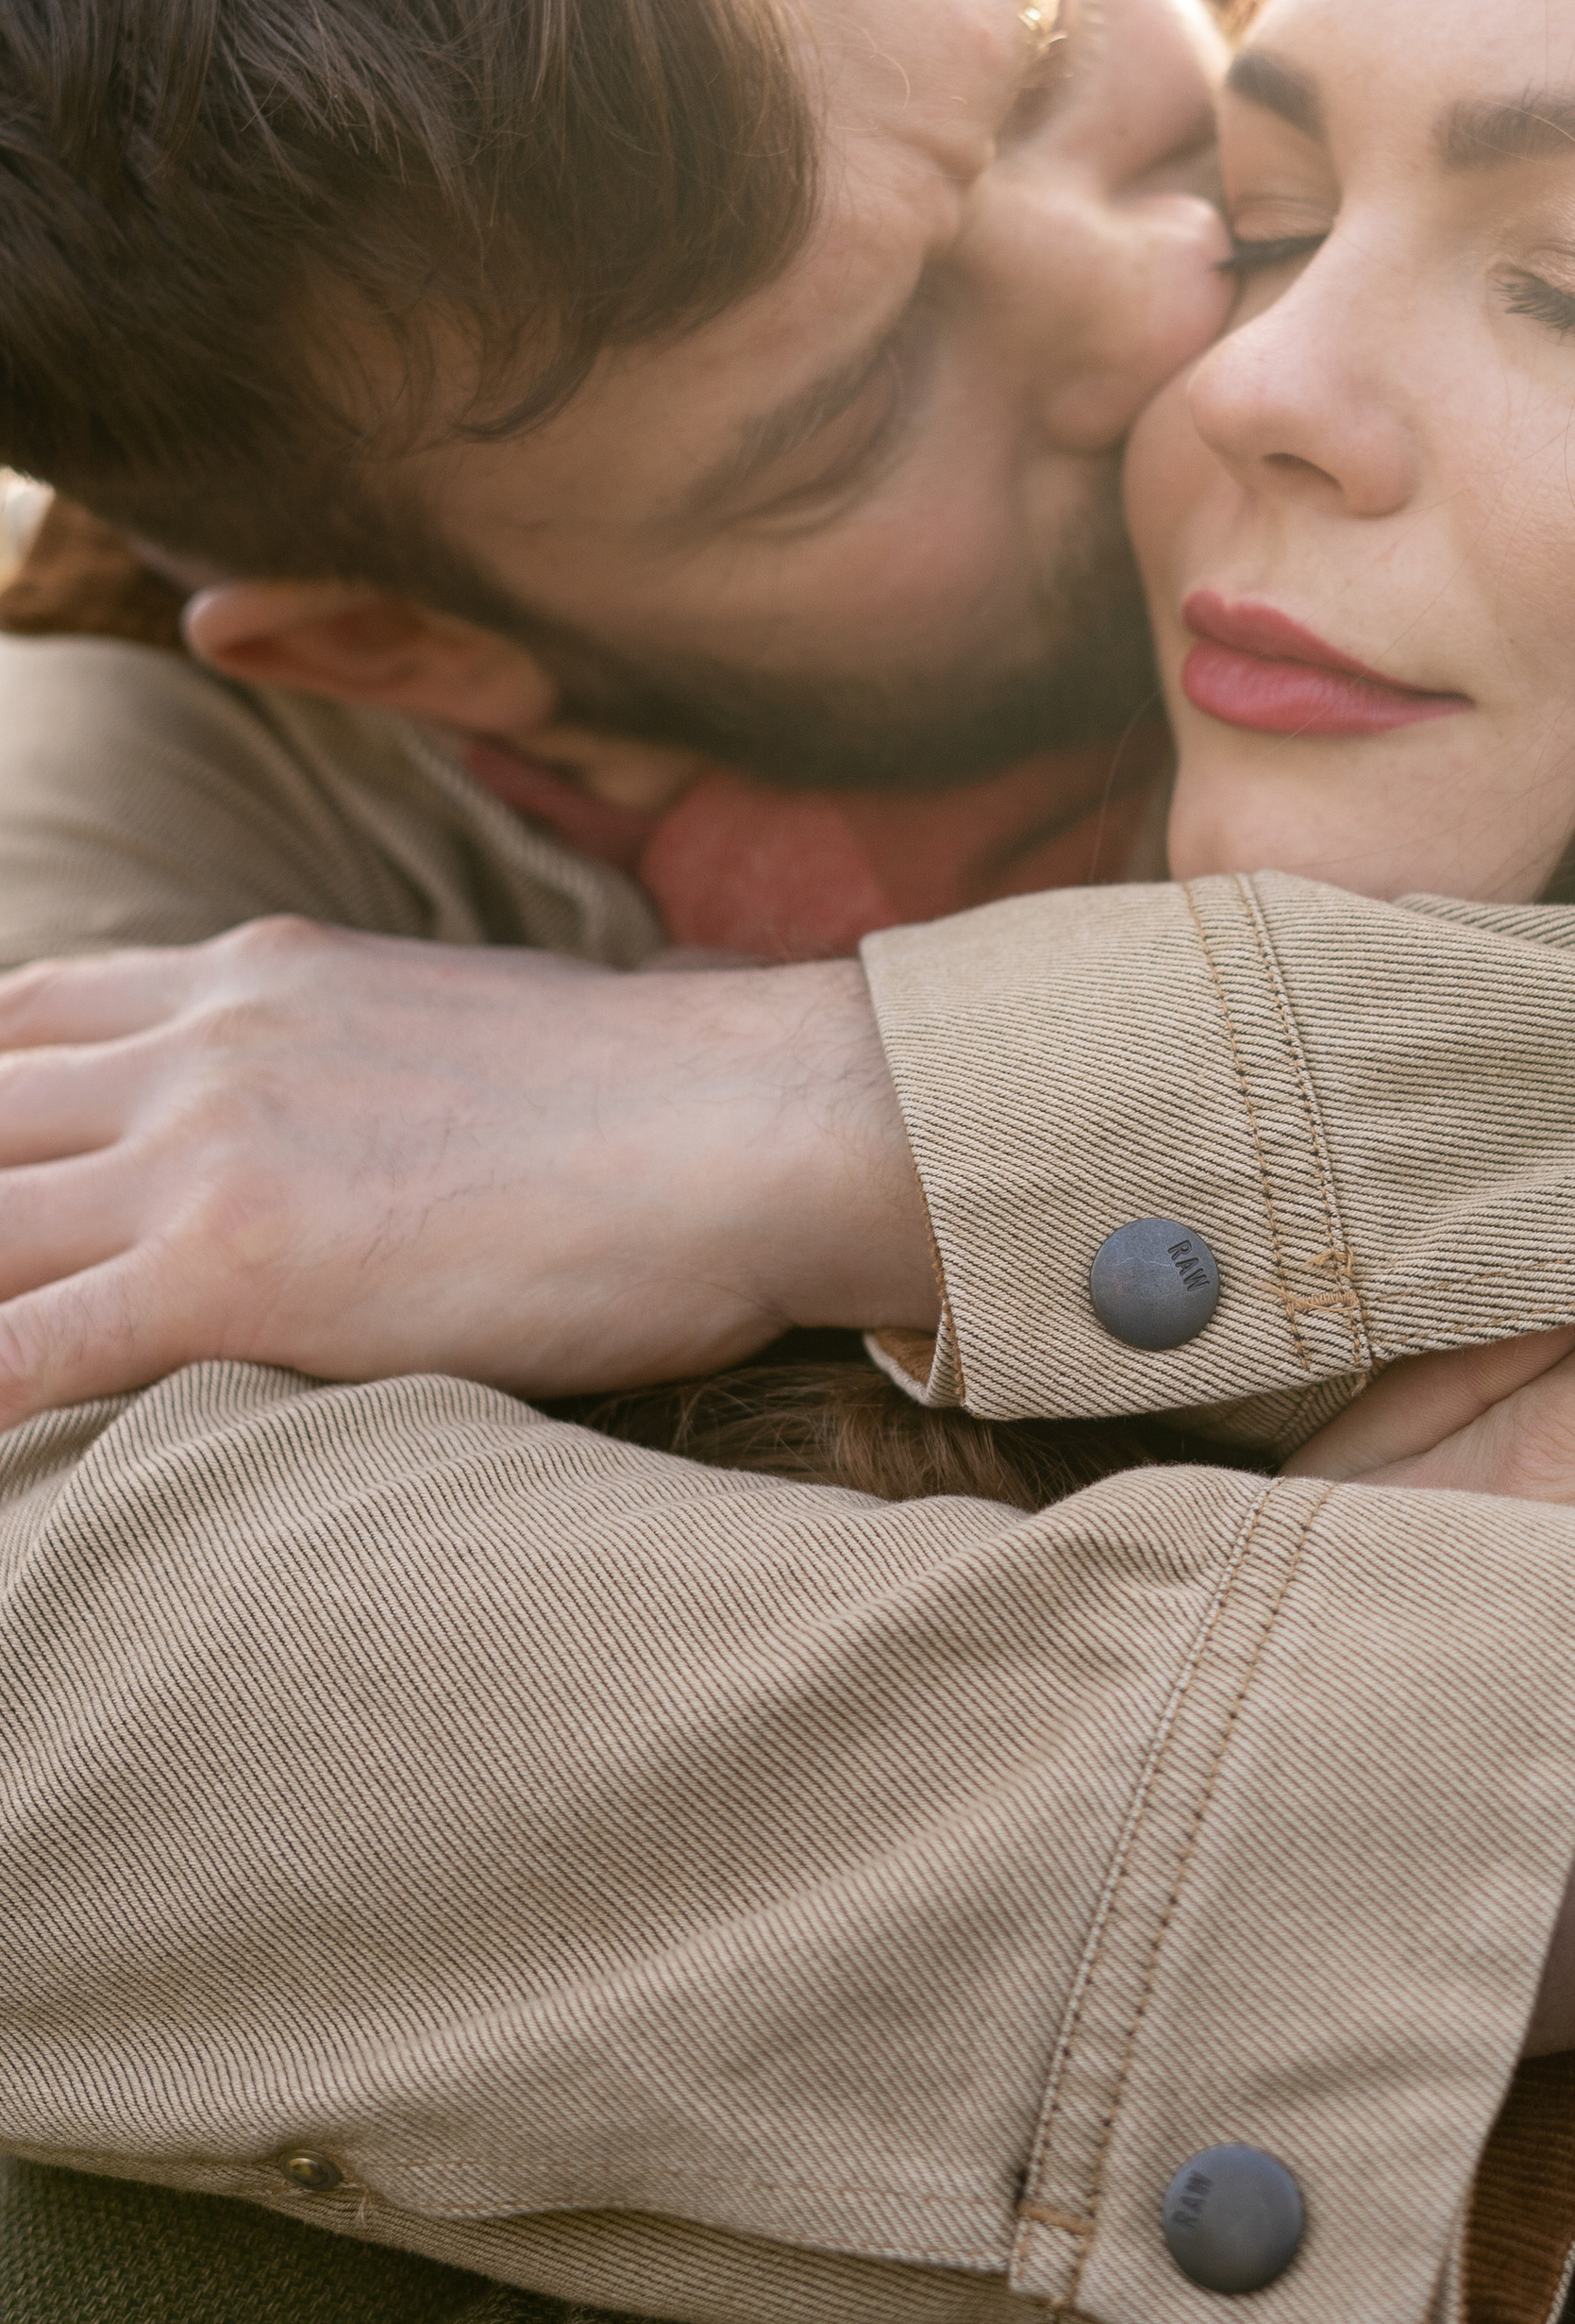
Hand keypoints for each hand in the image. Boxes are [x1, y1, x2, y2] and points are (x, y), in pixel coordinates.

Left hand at [0, 921, 936, 1420]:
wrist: (751, 1120)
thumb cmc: (665, 1096)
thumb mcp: (473, 1016)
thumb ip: (373, 1050)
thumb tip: (381, 1119)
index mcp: (261, 976)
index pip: (27, 1017)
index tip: (3, 1173)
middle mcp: (206, 1041)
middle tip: (4, 1271)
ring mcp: (205, 1150)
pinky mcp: (228, 1271)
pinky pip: (20, 1348)